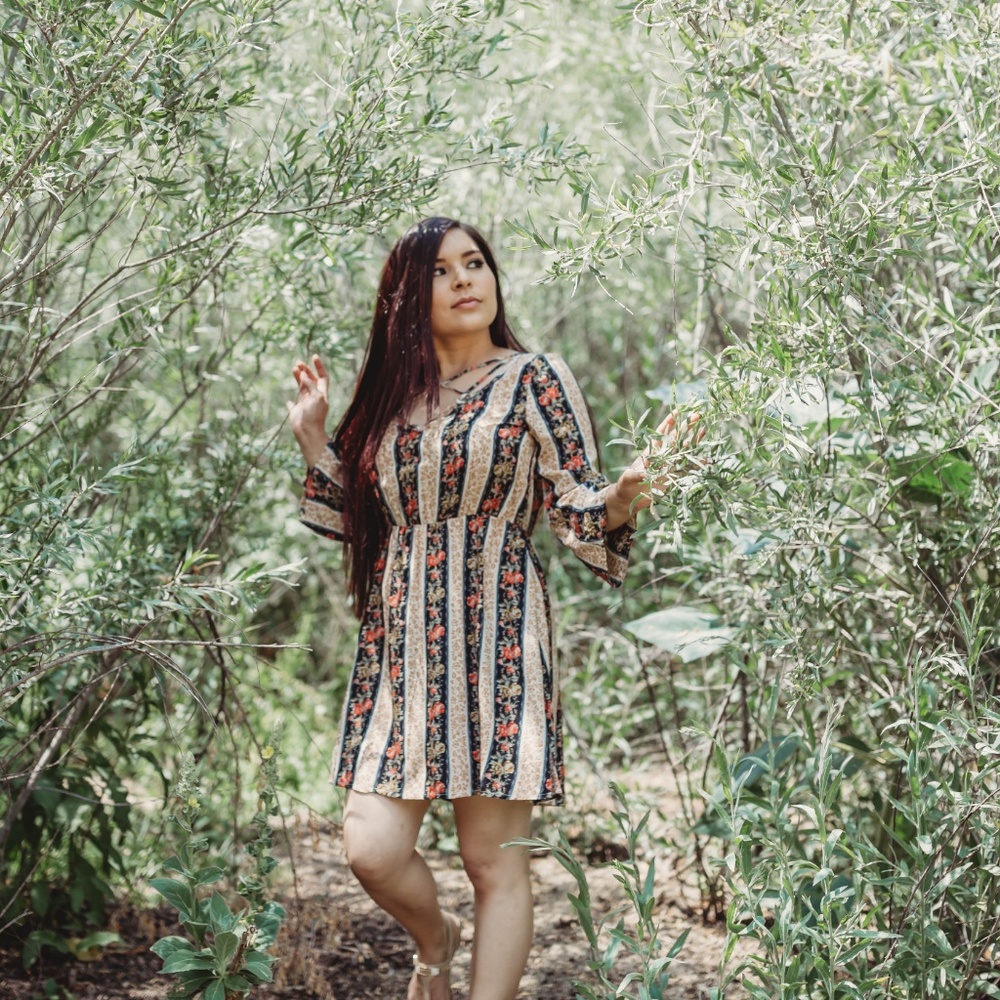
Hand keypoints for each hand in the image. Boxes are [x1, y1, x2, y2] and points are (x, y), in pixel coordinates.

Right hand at [287, 354, 329, 466]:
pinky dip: (290, 400)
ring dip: (298, 378)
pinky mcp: (296, 410)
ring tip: (293, 369)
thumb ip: (310, 384)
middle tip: (298, 363)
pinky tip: (288, 399)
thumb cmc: (314, 414)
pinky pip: (293, 404)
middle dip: (306, 371)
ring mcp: (305, 403)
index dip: (319, 366)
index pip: (323, 377)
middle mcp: (314, 397)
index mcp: (322, 393)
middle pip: (311, 380)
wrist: (307, 432)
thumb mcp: (316, 396)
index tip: (314, 356)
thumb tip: (302, 374)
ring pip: (302, 387)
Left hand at [606, 409, 704, 528]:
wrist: (629, 499)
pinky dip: (696, 464)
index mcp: (651, 451)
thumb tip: (645, 474)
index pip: (661, 433)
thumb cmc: (626, 485)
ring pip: (684, 451)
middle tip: (698, 415)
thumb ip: (636, 474)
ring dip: (694, 441)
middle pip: (677, 438)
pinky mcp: (673, 478)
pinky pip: (687, 469)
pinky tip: (705, 458)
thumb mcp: (628, 478)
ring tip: (704, 431)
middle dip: (687, 427)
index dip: (669, 421)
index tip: (679, 410)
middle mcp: (662, 456)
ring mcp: (669, 466)